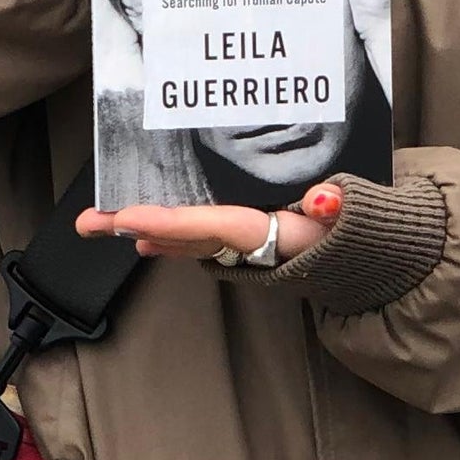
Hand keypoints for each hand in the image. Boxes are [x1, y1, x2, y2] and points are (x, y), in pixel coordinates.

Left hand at [76, 182, 343, 260]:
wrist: (369, 258)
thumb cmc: (359, 228)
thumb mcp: (356, 214)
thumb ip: (338, 207)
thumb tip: (323, 201)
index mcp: (273, 236)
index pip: (213, 226)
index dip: (170, 223)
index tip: (129, 219)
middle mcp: (252, 247)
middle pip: (186, 236)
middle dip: (137, 228)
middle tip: (89, 222)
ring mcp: (245, 247)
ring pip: (185, 240)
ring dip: (143, 231)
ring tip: (102, 223)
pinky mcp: (243, 240)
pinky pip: (197, 239)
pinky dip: (167, 234)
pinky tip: (141, 232)